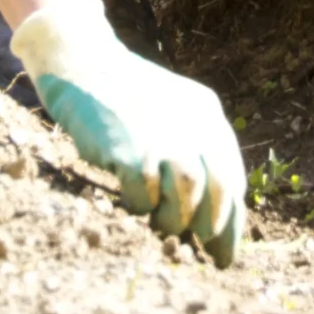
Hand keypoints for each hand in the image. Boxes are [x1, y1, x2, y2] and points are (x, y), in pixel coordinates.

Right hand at [9, 0, 244, 265]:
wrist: (82, 61)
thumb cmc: (125, 94)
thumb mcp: (172, 108)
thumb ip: (193, 146)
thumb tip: (205, 211)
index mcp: (206, 113)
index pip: (231, 178)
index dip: (232, 221)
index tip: (224, 252)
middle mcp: (190, 124)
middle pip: (216, 189)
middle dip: (211, 227)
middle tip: (200, 247)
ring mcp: (159, 136)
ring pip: (186, 195)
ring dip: (175, 221)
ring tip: (162, 227)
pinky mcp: (127, 149)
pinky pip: (143, 194)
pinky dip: (139, 206)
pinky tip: (130, 203)